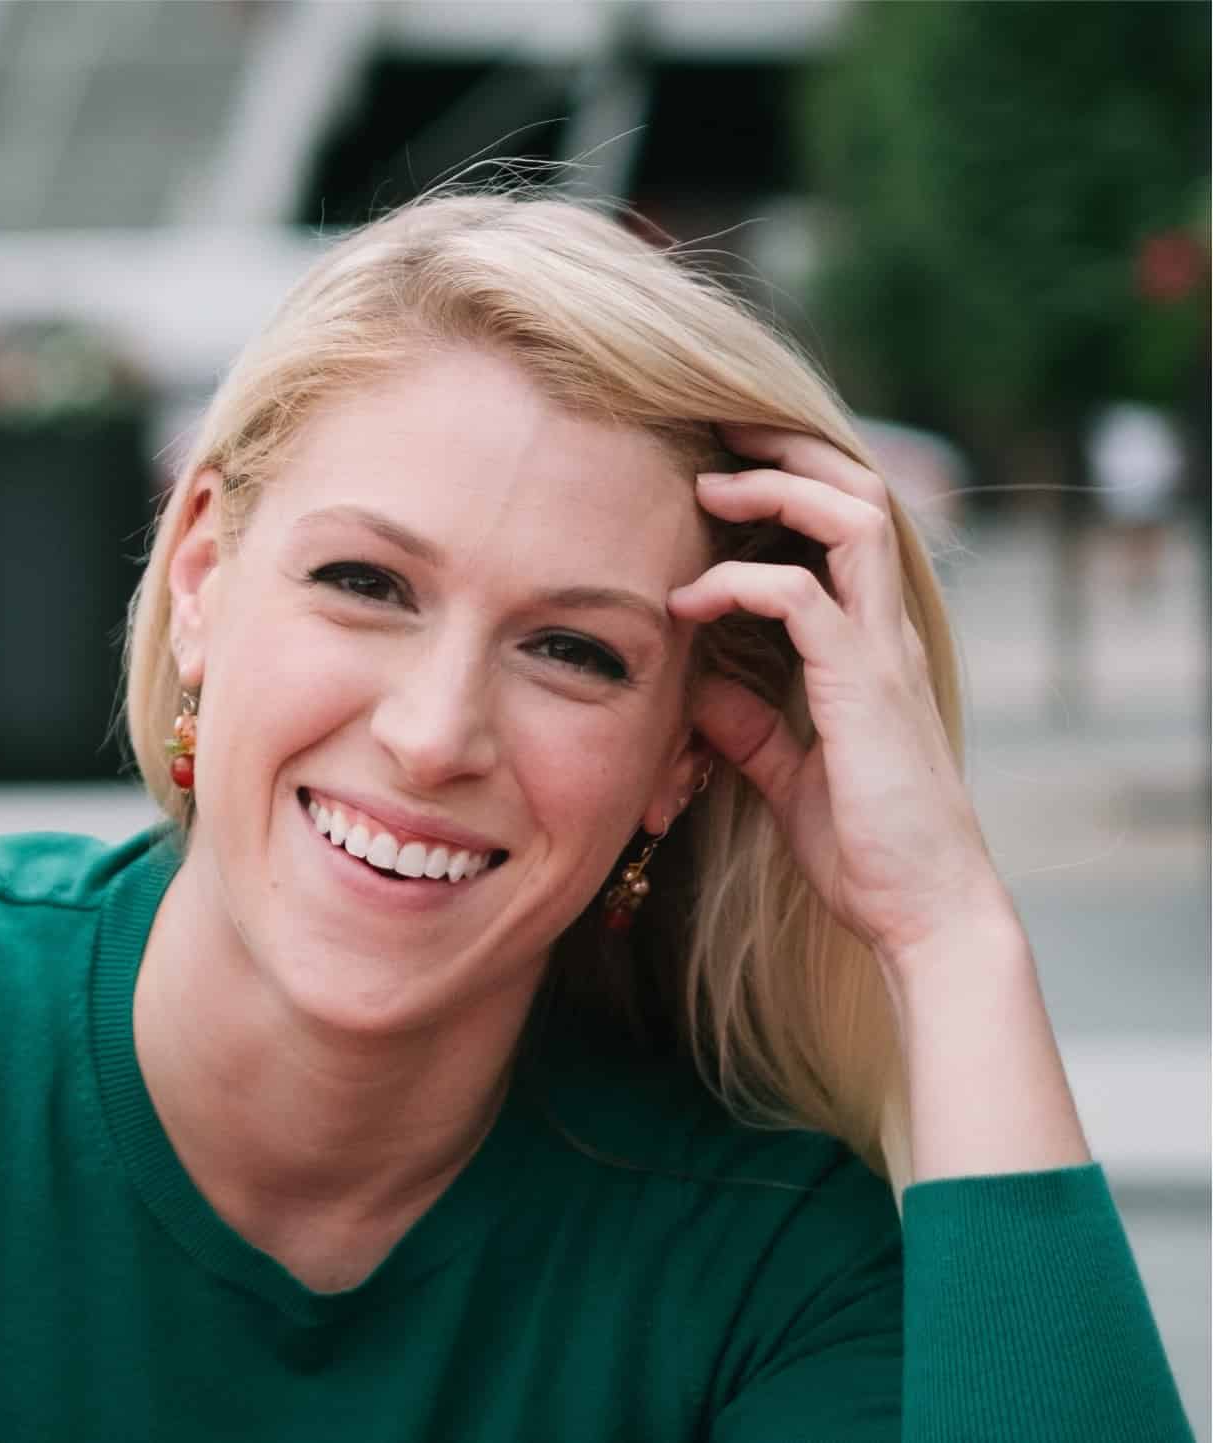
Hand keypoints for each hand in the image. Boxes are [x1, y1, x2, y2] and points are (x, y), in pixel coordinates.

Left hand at [668, 425, 1015, 974]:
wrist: (922, 911)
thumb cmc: (865, 849)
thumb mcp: (787, 776)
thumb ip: (749, 725)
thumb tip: (696, 686)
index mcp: (870, 647)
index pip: (847, 530)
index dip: (793, 488)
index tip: (722, 478)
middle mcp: (884, 634)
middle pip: (861, 495)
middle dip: (791, 452)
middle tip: (720, 435)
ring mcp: (881, 654)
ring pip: (852, 520)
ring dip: (775, 491)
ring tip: (709, 488)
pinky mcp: (864, 687)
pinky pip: (803, 599)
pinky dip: (741, 585)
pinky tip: (691, 603)